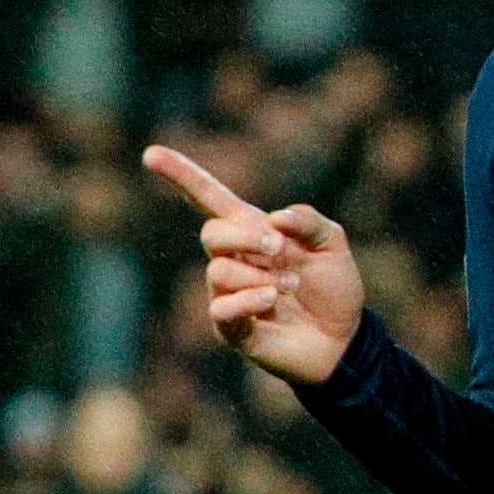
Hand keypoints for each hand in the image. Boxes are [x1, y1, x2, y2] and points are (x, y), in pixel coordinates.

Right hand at [142, 145, 364, 384]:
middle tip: (279, 248)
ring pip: (218, 271)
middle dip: (244, 236)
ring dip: (260, 275)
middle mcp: (233, 259)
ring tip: (290, 285)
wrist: (343, 339)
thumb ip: (308, 221)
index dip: (181, 175)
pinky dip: (250, 299)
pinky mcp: (230, 328)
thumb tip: (275, 217)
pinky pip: (221, 308)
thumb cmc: (333, 287)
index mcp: (252, 230)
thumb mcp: (332, 243)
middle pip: (212, 233)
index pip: (208, 198)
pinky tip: (272, 300)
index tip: (150, 154)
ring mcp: (228, 294)